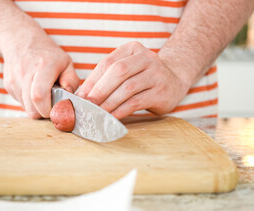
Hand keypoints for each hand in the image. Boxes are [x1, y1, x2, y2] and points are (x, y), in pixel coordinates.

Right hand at [2, 35, 78, 118]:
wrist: (20, 40)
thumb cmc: (46, 53)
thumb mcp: (66, 62)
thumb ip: (71, 81)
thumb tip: (69, 99)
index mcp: (43, 66)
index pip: (39, 96)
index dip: (48, 109)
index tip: (56, 109)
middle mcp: (25, 73)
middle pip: (31, 108)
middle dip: (43, 112)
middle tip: (52, 105)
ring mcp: (14, 80)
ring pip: (26, 108)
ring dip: (36, 107)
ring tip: (43, 94)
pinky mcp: (8, 85)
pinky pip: (20, 102)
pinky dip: (28, 102)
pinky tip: (33, 90)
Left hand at [76, 41, 190, 118]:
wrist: (175, 80)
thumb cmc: (142, 77)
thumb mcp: (127, 69)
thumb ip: (107, 77)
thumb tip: (82, 95)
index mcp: (132, 49)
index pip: (107, 63)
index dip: (91, 80)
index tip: (79, 96)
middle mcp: (146, 58)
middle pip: (117, 72)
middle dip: (99, 90)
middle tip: (86, 105)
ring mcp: (156, 74)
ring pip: (127, 88)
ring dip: (108, 103)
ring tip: (96, 113)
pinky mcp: (162, 92)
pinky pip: (136, 102)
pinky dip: (121, 111)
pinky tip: (111, 117)